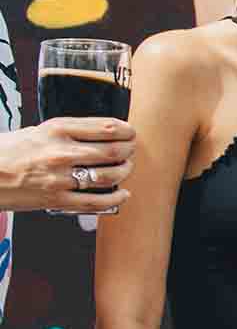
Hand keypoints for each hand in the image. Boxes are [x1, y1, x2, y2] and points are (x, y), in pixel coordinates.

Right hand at [0, 117, 135, 212]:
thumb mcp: (39, 131)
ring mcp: (60, 178)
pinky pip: (96, 201)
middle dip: (129, 151)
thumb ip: (70, 132)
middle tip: (131, 151)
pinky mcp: (56, 200)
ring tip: (126, 169)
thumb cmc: (9, 152)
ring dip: (125, 172)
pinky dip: (116, 198)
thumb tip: (103, 133)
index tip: (131, 133)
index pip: (106, 127)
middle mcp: (61, 152)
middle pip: (113, 151)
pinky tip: (122, 194)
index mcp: (57, 130)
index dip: (127, 131)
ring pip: (109, 176)